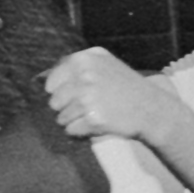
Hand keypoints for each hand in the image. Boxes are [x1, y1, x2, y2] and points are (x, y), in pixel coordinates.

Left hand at [43, 47, 177, 145]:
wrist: (151, 108)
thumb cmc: (125, 85)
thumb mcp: (103, 62)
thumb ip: (75, 65)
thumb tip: (42, 77)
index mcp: (84, 60)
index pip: (51, 82)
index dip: (59, 93)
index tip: (74, 97)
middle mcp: (85, 76)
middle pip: (54, 102)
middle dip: (67, 109)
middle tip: (87, 108)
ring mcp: (89, 98)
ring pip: (61, 118)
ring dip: (75, 121)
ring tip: (94, 115)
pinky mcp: (94, 118)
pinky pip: (71, 131)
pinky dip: (81, 132)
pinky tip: (97, 124)